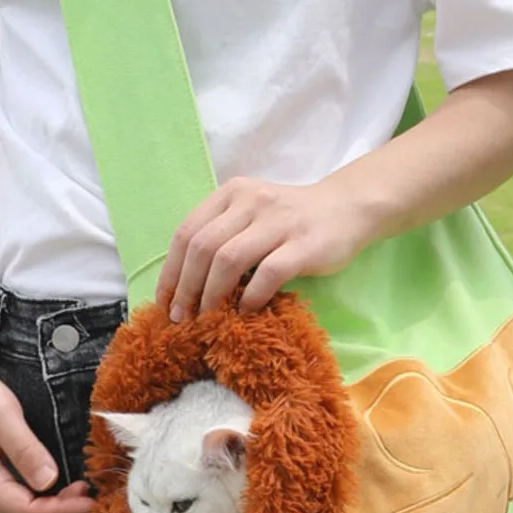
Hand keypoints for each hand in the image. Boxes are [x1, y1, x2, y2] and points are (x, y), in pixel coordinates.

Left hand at [155, 176, 374, 318]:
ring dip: (212, 295)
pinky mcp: (304, 244)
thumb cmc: (291, 219)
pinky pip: (268, 273)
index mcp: (232, 193)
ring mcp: (279, 221)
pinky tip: (246, 310)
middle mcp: (251, 201)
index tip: (165, 301)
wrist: (347, 209)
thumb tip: (185, 282)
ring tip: (208, 318)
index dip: (172, 270)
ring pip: (229, 259)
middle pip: (203, 248)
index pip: (187, 232)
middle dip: (186, 288)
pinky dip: (251, 295)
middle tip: (182, 318)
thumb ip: (223, 234)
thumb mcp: (251, 213)